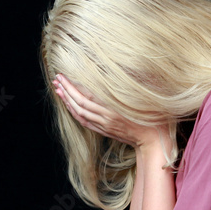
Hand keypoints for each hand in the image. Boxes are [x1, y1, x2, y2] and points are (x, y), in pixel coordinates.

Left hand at [52, 73, 166, 149]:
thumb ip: (139, 83)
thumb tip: (130, 67)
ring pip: (79, 113)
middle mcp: (106, 118)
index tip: (64, 75)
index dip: (74, 86)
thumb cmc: (154, 118)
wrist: (153, 142)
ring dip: (67, 101)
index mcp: (115, 109)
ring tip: (58, 89)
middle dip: (66, 91)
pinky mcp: (104, 130)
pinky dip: (74, 112)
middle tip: (56, 78)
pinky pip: (84, 121)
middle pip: (80, 104)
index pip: (88, 96)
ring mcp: (104, 125)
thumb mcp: (148, 99)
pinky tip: (69, 104)